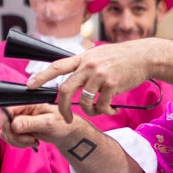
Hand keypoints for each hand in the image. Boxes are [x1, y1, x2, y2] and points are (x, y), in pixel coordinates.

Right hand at [1, 102, 83, 147]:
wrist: (66, 131)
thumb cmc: (62, 123)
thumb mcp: (49, 123)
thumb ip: (31, 123)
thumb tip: (14, 125)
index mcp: (27, 103)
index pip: (6, 109)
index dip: (7, 122)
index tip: (17, 132)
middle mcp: (21, 109)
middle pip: (4, 123)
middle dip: (14, 136)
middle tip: (29, 140)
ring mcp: (19, 119)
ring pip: (5, 132)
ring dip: (17, 141)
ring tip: (32, 141)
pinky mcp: (19, 128)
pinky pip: (10, 137)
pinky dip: (18, 143)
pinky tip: (30, 142)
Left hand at [27, 41, 155, 120]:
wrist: (144, 56)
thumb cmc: (121, 57)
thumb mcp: (98, 54)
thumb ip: (84, 64)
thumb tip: (70, 74)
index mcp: (82, 58)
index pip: (56, 67)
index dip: (41, 77)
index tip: (29, 86)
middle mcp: (88, 66)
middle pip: (65, 89)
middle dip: (62, 108)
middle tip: (66, 118)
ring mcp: (100, 76)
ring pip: (84, 102)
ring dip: (90, 111)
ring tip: (98, 110)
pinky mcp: (113, 85)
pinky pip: (101, 106)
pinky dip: (105, 111)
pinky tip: (112, 109)